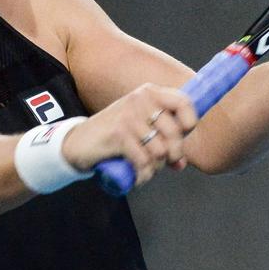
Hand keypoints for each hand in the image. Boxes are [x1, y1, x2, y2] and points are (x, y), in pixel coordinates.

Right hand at [61, 84, 197, 186]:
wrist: (79, 142)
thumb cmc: (114, 135)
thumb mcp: (140, 127)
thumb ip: (163, 140)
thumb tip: (181, 163)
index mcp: (149, 92)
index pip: (184, 101)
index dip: (190, 122)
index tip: (183, 136)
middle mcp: (140, 100)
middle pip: (175, 133)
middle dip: (173, 154)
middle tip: (163, 162)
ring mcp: (129, 116)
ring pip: (160, 151)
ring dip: (155, 166)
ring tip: (145, 168)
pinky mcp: (119, 134)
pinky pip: (144, 161)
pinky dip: (143, 175)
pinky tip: (137, 177)